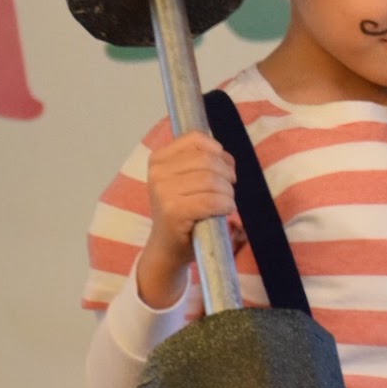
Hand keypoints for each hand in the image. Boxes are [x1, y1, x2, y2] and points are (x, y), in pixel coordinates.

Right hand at [136, 130, 237, 308]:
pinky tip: (224, 211)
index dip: (218, 151)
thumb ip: (201, 160)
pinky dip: (225, 205)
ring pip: (211, 180)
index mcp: (158, 159)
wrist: (167, 248)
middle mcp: (157, 172)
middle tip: (229, 188)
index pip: (195, 138)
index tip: (224, 166)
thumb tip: (225, 155)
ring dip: (228, 192)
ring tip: (225, 202)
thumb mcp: (186, 180)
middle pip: (207, 160)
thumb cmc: (182, 212)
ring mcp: (162, 191)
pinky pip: (211, 200)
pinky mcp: (173, 211)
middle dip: (227, 174)